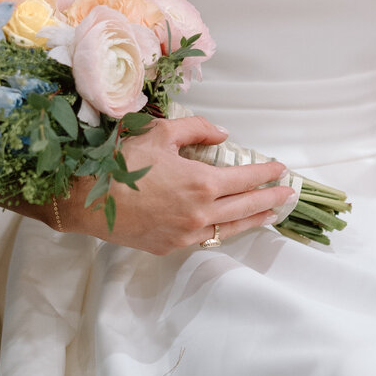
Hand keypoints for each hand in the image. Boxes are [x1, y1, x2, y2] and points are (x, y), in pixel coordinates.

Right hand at [61, 114, 294, 254]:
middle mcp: (201, 213)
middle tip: (287, 194)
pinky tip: (228, 225)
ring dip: (253, 220)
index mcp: (202, 183)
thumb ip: (197, 129)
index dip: (266, 173)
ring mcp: (187, 234)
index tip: (280, 169)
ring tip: (269, 213)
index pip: (246, 179)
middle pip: (246, 207)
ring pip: (230, 228)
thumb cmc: (121, 163)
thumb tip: (222, 134)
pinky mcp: (171, 246)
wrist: (87, 201)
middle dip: (270, 198)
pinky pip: (205, 238)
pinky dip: (222, 231)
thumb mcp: (160, 133)